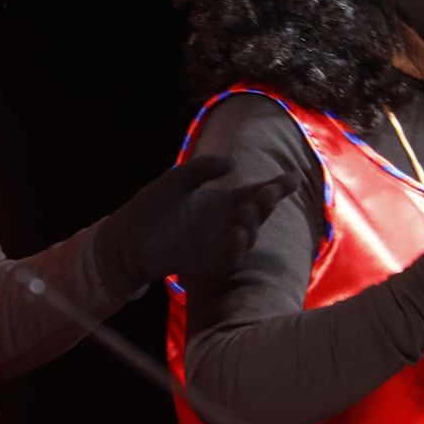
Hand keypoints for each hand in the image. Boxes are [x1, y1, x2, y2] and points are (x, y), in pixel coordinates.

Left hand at [97, 156, 299, 288]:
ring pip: (248, 236)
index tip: (294, 177)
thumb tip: (233, 161)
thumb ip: (202, 168)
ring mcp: (219, 243)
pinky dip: (235, 247)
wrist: (129, 238)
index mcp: (225, 201)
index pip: (258, 192)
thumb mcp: (177, 180)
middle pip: (259, 212)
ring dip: (251, 224)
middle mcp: (228, 222)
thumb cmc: (153, 206)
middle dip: (268, 202)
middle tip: (268, 192)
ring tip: (245, 211)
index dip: (279, 185)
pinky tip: (235, 234)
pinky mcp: (208, 262)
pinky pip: (229, 258)